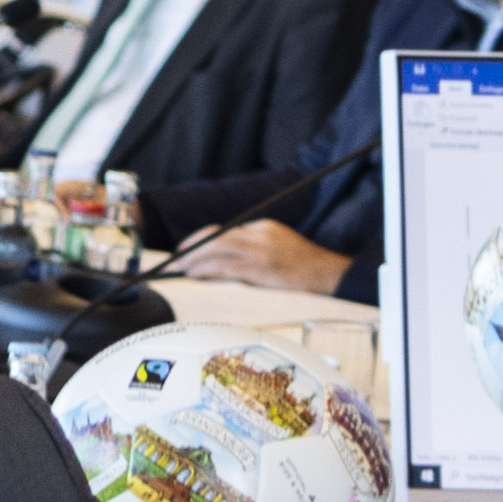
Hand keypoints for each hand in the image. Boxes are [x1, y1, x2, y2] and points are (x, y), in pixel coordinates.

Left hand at [167, 221, 351, 295]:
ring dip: (193, 259)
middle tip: (176, 258)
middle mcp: (259, 235)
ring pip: (216, 249)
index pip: (223, 230)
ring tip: (181, 268)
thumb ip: (251, 243)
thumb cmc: (300, 262)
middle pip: (215, 236)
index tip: (187, 248)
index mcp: (261, 226)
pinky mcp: (260, 269)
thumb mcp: (276, 241)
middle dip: (191, 247)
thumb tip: (218, 255)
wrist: (326, 272)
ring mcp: (259, 252)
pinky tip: (195, 275)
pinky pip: (225, 267)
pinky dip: (205, 270)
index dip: (200, 239)